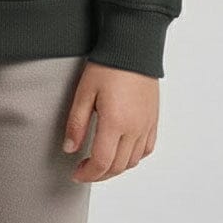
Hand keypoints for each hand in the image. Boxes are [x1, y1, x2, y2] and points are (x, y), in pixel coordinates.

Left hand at [62, 60, 157, 181]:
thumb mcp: (84, 92)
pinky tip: (122, 152)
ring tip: (101, 162)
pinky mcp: (153, 119)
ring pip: (133, 161)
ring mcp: (146, 125)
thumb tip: (70, 148)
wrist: (133, 47)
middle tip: (84, 170)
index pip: (102, 162)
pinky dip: (134, 157)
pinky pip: (146, 149)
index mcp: (115, 123)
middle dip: (99, 174)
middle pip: (118, 166)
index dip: (87, 174)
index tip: (76, 174)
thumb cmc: (108, 66)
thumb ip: (76, 123)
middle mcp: (134, 128)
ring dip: (116, 168)